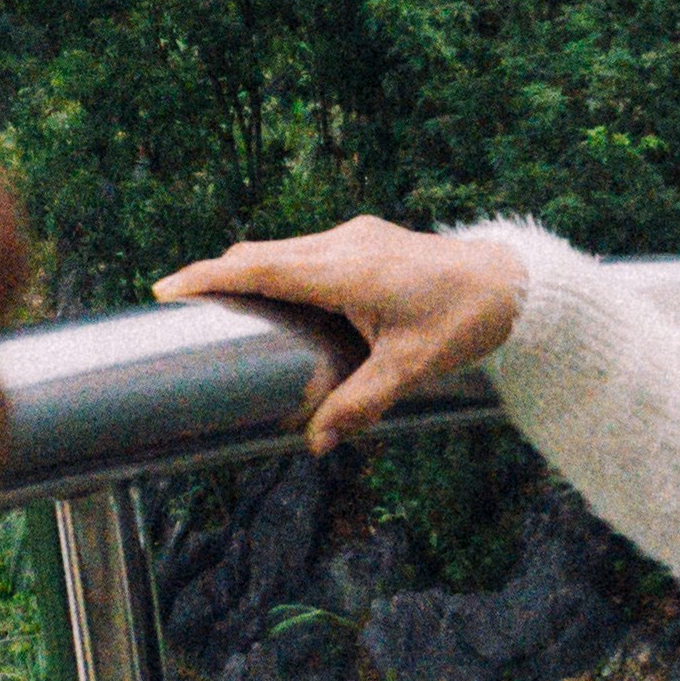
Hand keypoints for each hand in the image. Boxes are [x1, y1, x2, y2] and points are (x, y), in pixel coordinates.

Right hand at [156, 217, 523, 450]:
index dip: (210, 276)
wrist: (512, 283)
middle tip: (176, 305)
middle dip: (217, 275)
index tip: (167, 289)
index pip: (261, 267)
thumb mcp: (408, 369)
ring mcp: (354, 237)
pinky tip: (271, 297)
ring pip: (283, 248)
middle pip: (262, 253)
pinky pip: (304, 249)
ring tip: (215, 305)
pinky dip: (276, 268)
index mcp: (346, 269)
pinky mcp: (365, 240)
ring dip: (247, 270)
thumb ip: (359, 405)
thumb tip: (315, 444)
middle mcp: (343, 243)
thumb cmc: (463, 320)